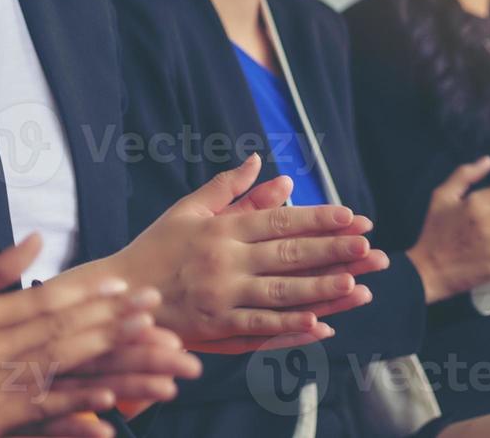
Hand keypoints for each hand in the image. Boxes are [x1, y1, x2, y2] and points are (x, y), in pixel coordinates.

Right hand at [0, 214, 170, 437]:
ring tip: (152, 350)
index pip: (39, 301)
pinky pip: (40, 413)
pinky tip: (110, 400)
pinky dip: (77, 404)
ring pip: (62, 370)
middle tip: (155, 309)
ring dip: (111, 359)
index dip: (86, 293)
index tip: (122, 284)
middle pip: (63, 333)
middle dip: (114, 320)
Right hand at [79, 155, 377, 354]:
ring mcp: (223, 295)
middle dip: (333, 250)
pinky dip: (291, 326)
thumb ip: (228, 187)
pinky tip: (321, 324)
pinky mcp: (217, 325)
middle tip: (369, 247)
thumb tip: (260, 162)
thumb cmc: (156, 247)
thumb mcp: (188, 209)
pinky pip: (261, 326)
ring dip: (323, 288)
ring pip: (282, 291)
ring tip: (358, 284)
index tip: (351, 216)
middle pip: (289, 254)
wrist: (120, 291)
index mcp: (222, 228)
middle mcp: (226, 260)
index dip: (318, 219)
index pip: (279, 220)